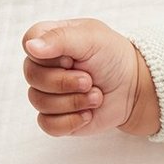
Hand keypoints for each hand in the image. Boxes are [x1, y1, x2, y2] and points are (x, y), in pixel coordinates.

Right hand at [21, 18, 141, 136]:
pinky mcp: (57, 117)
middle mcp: (45, 66)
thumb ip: (60, 38)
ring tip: (96, 95)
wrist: (135, 88)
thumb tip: (30, 46)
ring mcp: (49, 93)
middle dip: (65, 81)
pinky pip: (47, 124)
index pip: (28, 43)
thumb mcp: (92, 38)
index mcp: (50, 41)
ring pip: (39, 101)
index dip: (50, 54)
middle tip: (90, 80)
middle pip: (32, 76)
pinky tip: (88, 114)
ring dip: (74, 101)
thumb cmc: (114, 57)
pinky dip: (70, 121)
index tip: (73, 58)